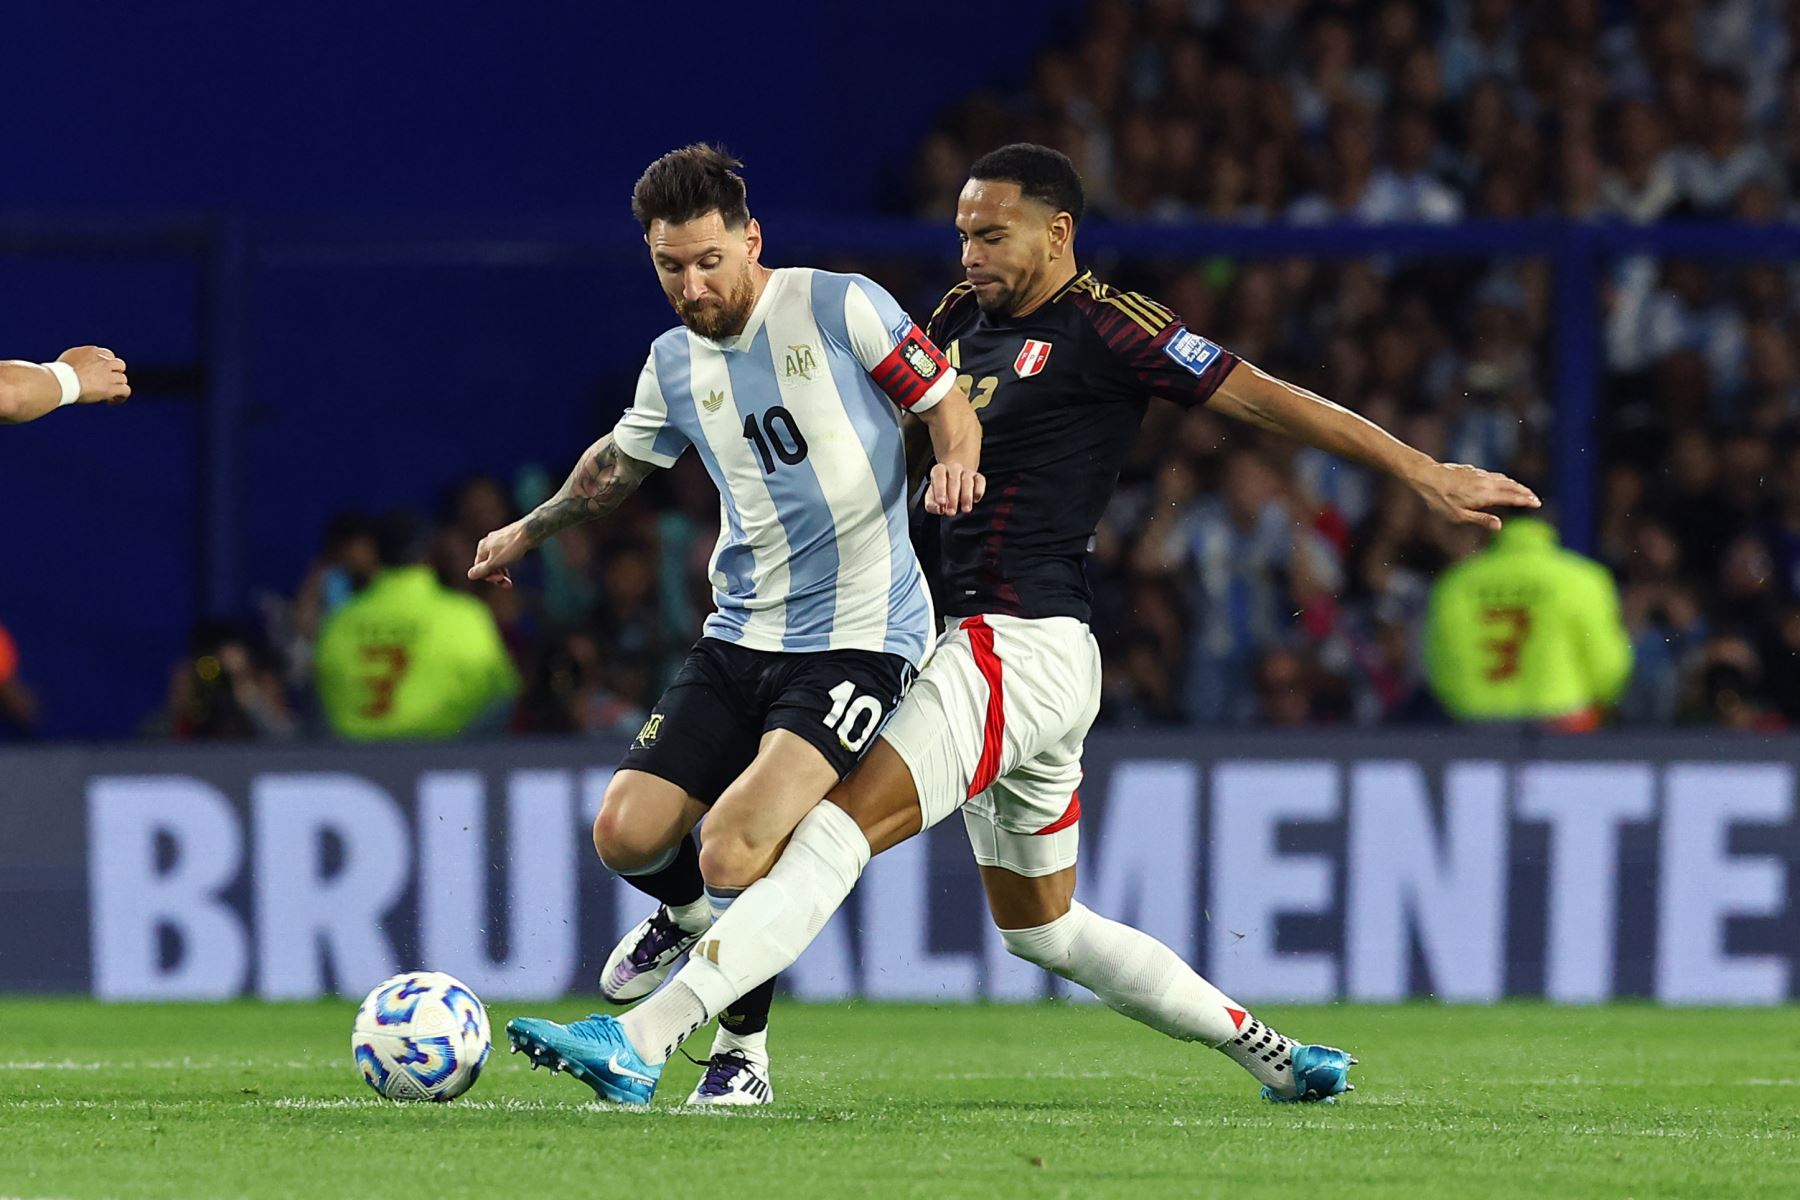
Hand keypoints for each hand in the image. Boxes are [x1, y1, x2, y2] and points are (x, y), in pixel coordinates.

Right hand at [58, 346, 129, 404]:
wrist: (59, 382)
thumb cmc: (57, 373)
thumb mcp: (68, 358)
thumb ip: (79, 359)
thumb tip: (80, 366)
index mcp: (92, 351)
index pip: (108, 355)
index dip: (107, 364)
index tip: (101, 372)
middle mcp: (103, 361)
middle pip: (119, 365)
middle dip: (115, 373)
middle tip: (107, 382)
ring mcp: (108, 374)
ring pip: (122, 379)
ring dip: (117, 386)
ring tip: (108, 395)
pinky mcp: (110, 388)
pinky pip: (125, 391)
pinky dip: (121, 396)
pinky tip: (111, 401)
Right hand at [468, 520, 531, 587]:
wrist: (530, 532)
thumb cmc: (512, 547)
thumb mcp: (495, 562)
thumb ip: (483, 570)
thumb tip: (470, 575)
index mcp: (482, 548)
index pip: (479, 568)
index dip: (489, 577)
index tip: (501, 580)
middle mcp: (488, 543)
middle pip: (488, 565)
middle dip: (496, 576)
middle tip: (508, 585)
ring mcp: (498, 540)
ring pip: (496, 560)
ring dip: (502, 572)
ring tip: (510, 581)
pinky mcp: (508, 540)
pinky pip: (504, 554)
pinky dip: (507, 563)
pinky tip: (512, 565)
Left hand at [925, 461, 985, 514]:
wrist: (954, 483)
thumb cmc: (942, 492)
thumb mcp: (932, 498)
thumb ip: (932, 504)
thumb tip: (939, 509)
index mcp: (939, 470)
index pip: (939, 475)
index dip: (940, 489)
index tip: (941, 502)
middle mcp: (953, 469)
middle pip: (954, 479)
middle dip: (953, 497)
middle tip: (951, 512)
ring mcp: (966, 472)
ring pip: (968, 481)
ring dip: (966, 496)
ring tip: (965, 509)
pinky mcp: (978, 477)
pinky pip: (980, 481)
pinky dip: (978, 491)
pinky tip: (975, 500)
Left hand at [1410, 461, 1540, 529]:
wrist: (1427, 476)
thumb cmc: (1440, 499)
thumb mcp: (1458, 515)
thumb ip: (1480, 519)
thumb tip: (1500, 525)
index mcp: (1485, 495)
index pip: (1512, 497)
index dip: (1526, 500)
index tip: (1537, 504)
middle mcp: (1486, 482)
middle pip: (1512, 486)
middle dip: (1526, 493)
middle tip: (1535, 499)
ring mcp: (1480, 474)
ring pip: (1504, 479)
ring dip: (1517, 485)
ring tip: (1524, 491)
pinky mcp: (1474, 470)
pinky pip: (1495, 475)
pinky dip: (1505, 480)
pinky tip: (1504, 482)